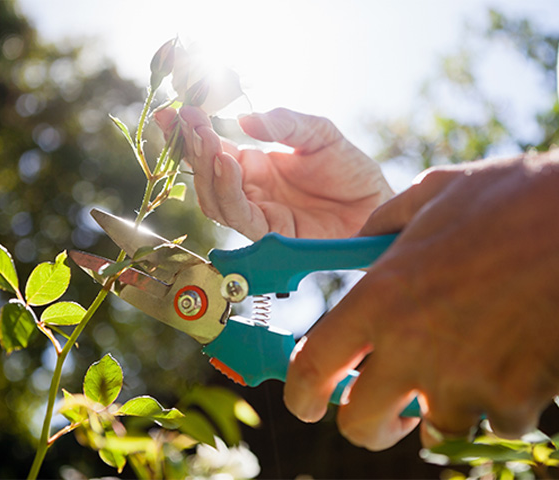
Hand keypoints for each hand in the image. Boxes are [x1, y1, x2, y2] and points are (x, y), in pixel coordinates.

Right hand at [154, 106, 392, 239]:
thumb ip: (284, 124)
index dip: (189, 133)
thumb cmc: (348, 169)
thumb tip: (243, 120)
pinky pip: (240, 215)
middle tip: (186, 120)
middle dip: (191, 148)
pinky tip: (228, 162)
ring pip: (214, 199)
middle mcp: (249, 191)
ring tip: (208, 140)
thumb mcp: (318, 133)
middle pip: (205, 175)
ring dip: (206, 170)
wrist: (375, 203)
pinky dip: (228, 190)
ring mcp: (257, 213)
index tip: (171, 110)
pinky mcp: (270, 233)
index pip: (211, 151)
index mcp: (254, 166)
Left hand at [284, 152, 558, 449]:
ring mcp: (464, 378)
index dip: (300, 394)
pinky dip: (497, 402)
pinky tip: (508, 363)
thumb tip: (362, 239)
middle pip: (359, 423)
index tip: (305, 402)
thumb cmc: (512, 199)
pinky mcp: (515, 396)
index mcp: (380, 298)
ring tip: (458, 369)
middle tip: (382, 404)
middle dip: (366, 422)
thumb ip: (385, 221)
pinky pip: (493, 422)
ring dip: (439, 409)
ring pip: (433, 430)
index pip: (313, 368)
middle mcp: (411, 347)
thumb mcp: (434, 193)